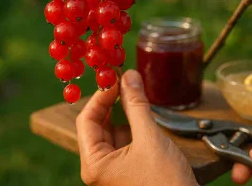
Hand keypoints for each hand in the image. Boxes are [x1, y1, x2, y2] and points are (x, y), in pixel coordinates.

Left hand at [76, 69, 197, 185]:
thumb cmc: (165, 182)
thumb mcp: (149, 138)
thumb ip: (137, 106)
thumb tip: (129, 77)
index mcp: (94, 164)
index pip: (86, 120)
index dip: (100, 96)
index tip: (114, 78)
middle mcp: (100, 167)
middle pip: (98, 125)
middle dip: (111, 102)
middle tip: (126, 81)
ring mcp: (114, 169)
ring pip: (114, 131)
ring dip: (124, 112)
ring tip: (137, 94)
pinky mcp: (129, 168)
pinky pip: (126, 140)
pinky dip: (134, 124)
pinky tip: (144, 113)